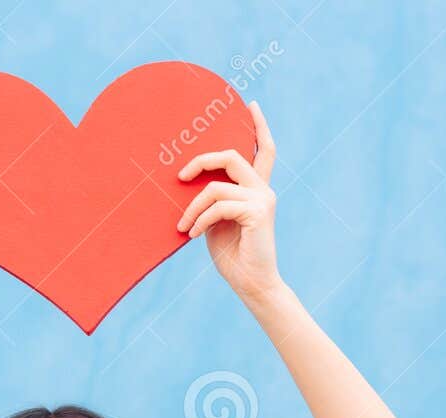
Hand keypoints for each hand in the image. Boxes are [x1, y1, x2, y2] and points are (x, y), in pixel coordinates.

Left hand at [175, 100, 282, 303]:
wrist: (252, 285)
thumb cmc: (233, 256)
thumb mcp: (216, 222)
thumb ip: (212, 200)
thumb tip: (189, 183)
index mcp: (256, 189)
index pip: (264, 149)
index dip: (259, 126)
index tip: (251, 105)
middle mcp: (263, 189)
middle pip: (232, 156)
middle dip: (202, 160)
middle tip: (180, 176)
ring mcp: (263, 200)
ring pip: (216, 186)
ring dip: (192, 207)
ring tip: (182, 226)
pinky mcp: (258, 213)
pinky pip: (218, 205)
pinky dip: (200, 219)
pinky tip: (192, 234)